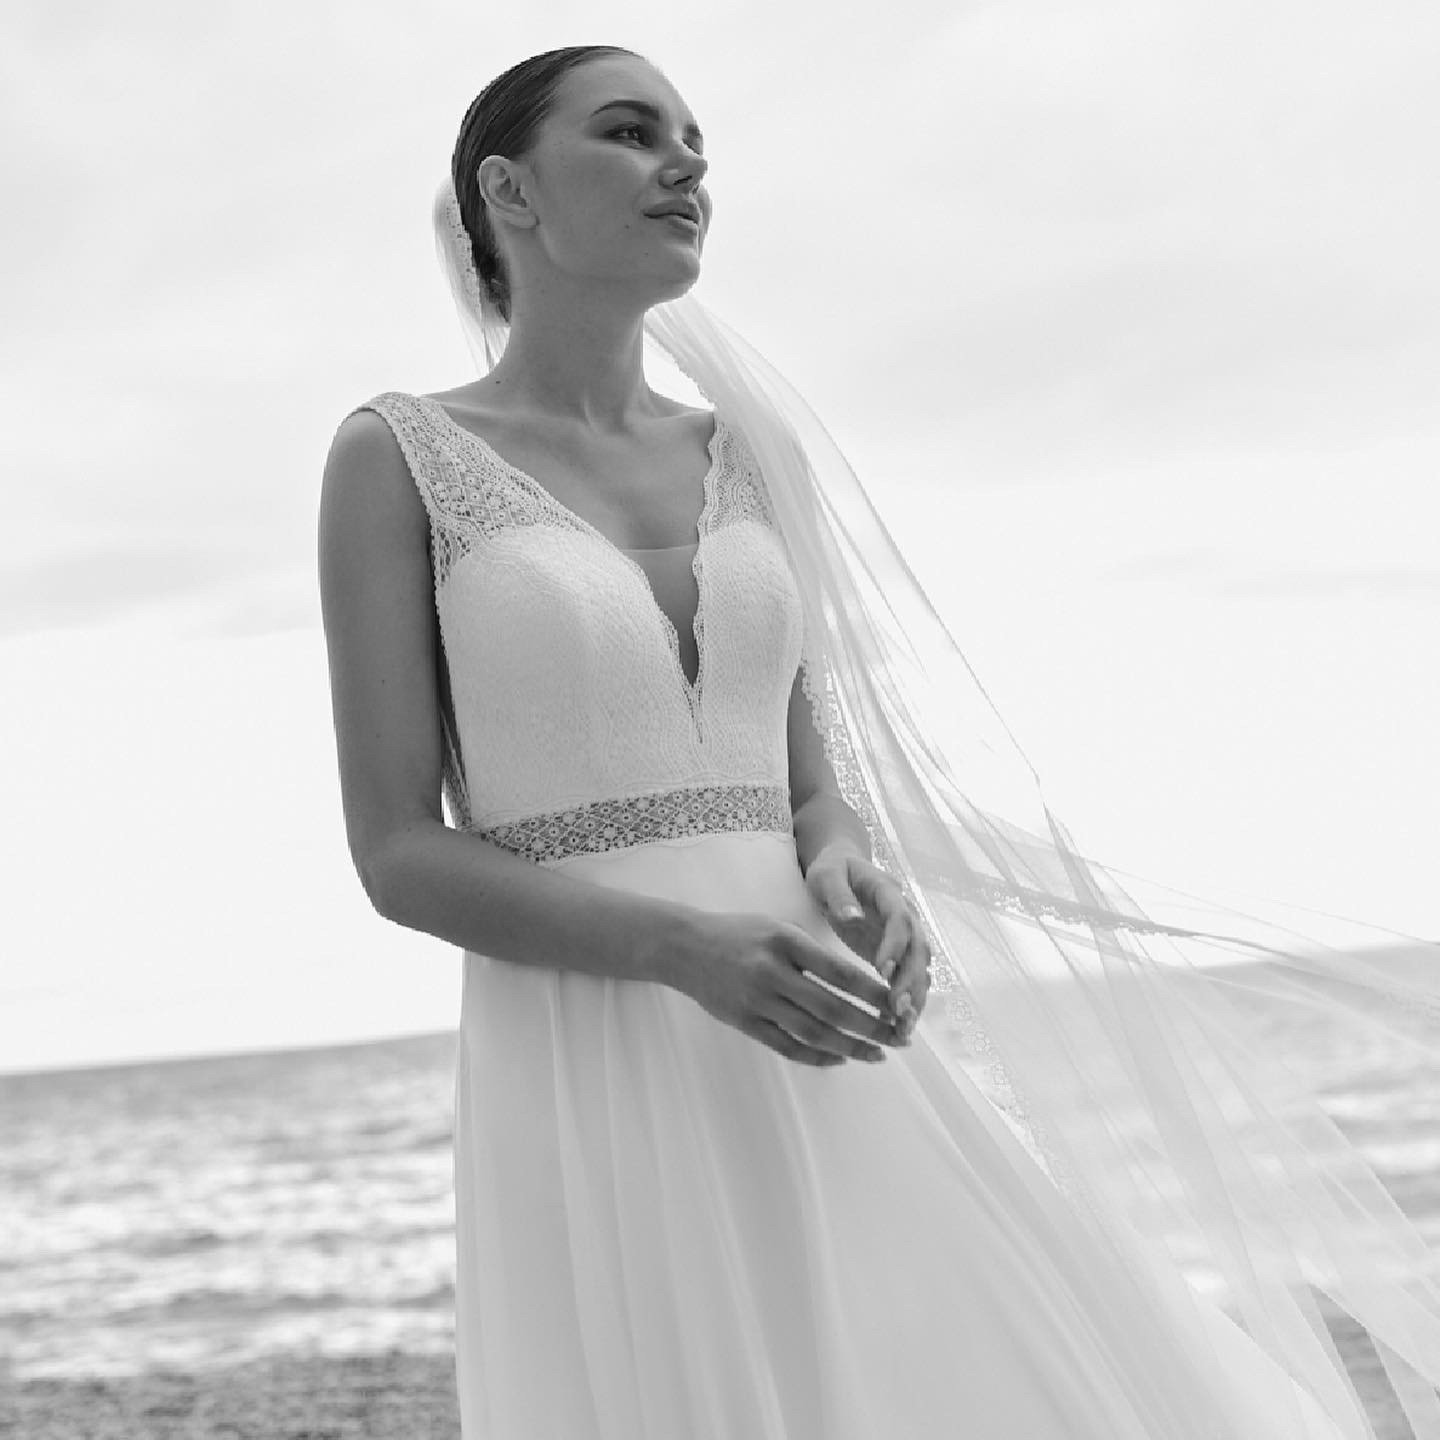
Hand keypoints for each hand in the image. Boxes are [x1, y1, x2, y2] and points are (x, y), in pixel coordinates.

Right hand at [670, 910, 908, 1067]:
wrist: (685, 947)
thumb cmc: (740, 933)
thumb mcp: (779, 928)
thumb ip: (812, 953)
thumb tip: (857, 987)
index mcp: (786, 941)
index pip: (840, 972)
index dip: (873, 993)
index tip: (897, 1004)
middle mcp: (772, 971)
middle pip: (832, 1008)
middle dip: (871, 1026)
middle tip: (899, 1038)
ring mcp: (756, 1000)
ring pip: (813, 1032)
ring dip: (850, 1047)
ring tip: (877, 1055)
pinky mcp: (744, 1022)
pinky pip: (787, 1046)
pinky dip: (816, 1056)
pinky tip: (839, 1059)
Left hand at [803, 843, 932, 1039]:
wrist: (843, 868)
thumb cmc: (832, 870)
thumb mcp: (827, 875)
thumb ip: (838, 894)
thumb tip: (851, 916)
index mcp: (887, 892)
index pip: (899, 918)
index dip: (895, 945)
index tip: (883, 969)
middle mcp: (905, 913)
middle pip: (918, 948)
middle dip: (910, 981)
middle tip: (898, 1010)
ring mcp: (905, 934)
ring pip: (920, 967)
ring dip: (915, 997)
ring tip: (903, 1027)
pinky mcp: (899, 951)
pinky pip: (909, 977)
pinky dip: (907, 1001)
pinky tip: (896, 1026)